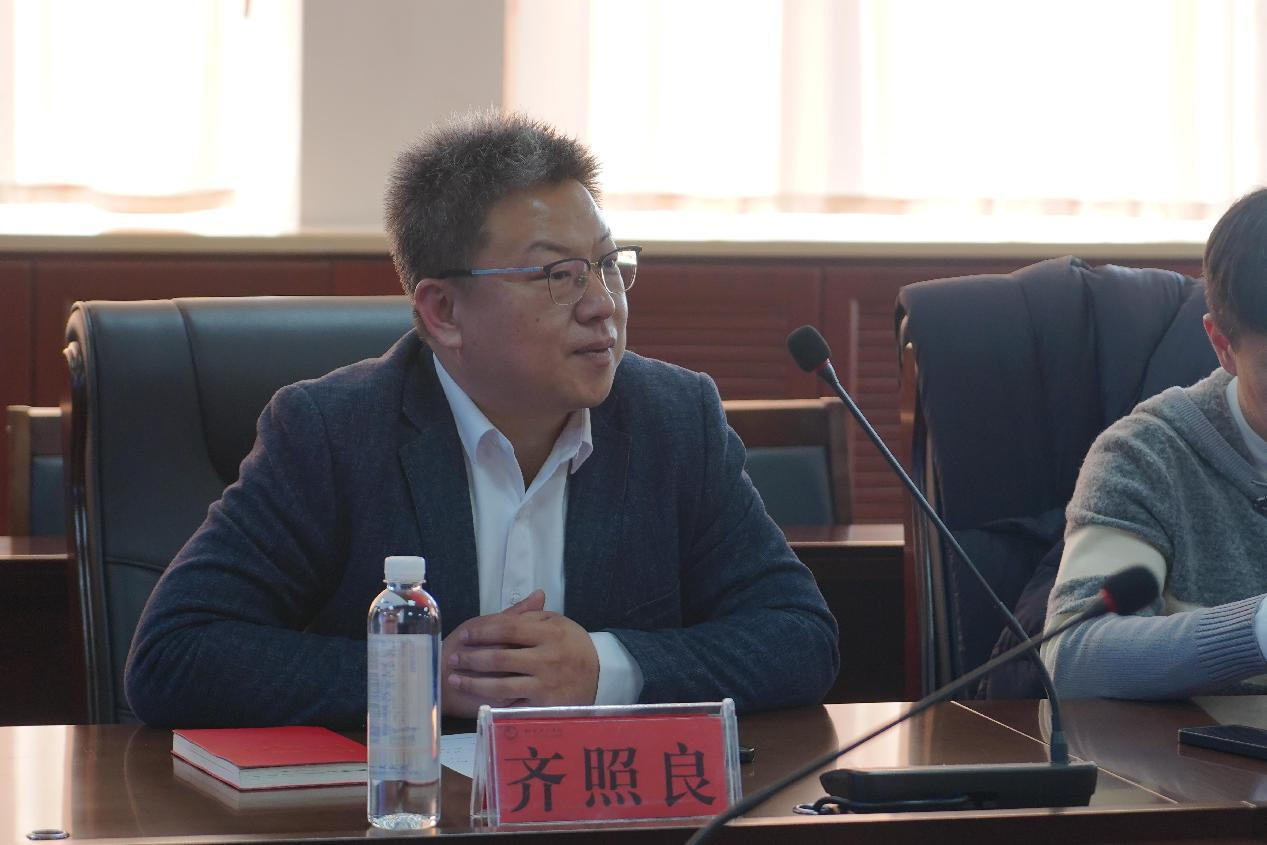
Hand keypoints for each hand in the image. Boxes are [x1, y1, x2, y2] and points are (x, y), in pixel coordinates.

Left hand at [446, 592, 598, 710]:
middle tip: (452, 658)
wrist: (601, 676)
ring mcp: (545, 685)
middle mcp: (548, 659)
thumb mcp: (558, 624)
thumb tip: (533, 594)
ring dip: (472, 683)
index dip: (482, 632)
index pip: (507, 628)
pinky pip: (513, 705)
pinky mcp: (544, 707)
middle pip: (499, 657)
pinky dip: (492, 704)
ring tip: (455, 680)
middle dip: (470, 658)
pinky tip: (475, 700)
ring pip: (500, 685)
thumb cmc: (572, 646)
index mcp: (550, 634)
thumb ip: (537, 614)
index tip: (464, 635)